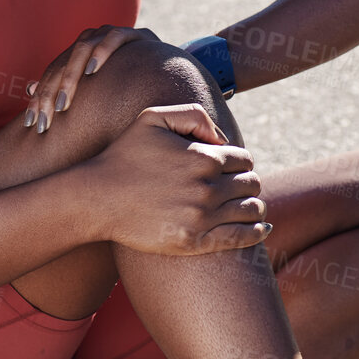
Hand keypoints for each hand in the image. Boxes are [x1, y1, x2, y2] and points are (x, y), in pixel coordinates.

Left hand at [24, 26, 160, 132]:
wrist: (164, 69)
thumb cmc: (123, 83)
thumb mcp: (93, 89)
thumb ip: (64, 87)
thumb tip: (28, 88)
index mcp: (77, 54)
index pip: (51, 74)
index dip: (40, 98)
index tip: (33, 125)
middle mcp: (91, 40)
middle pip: (62, 63)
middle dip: (51, 94)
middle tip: (46, 120)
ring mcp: (111, 33)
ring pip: (81, 50)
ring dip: (70, 77)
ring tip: (63, 104)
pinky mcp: (134, 34)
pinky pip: (114, 37)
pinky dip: (102, 51)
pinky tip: (92, 70)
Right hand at [86, 105, 269, 254]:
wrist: (97, 198)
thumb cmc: (123, 156)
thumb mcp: (153, 117)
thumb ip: (193, 115)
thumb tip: (222, 138)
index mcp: (203, 157)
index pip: (243, 159)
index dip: (240, 163)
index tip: (231, 169)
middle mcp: (207, 187)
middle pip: (251, 184)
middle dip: (247, 183)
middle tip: (238, 188)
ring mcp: (201, 217)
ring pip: (251, 210)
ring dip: (254, 206)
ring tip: (248, 207)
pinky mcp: (193, 242)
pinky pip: (240, 238)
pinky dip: (257, 232)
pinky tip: (262, 228)